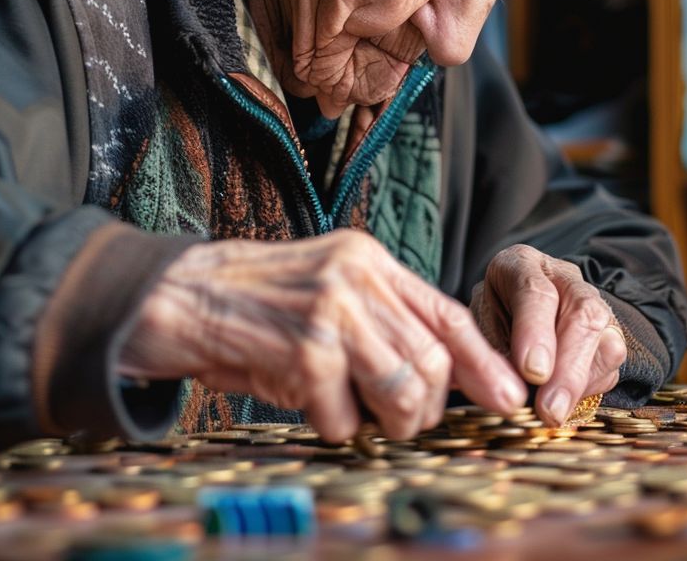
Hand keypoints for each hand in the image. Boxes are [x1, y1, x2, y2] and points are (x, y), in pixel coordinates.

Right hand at [122, 230, 526, 441]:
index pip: (448, 315)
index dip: (485, 362)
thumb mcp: (325, 290)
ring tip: (361, 421)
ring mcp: (331, 310)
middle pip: (433, 361)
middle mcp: (357, 277)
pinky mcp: (303, 349)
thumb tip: (438, 376)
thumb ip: (377, 317)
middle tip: (403, 423)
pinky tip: (308, 407)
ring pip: (403, 390)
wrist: (177, 296)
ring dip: (389, 423)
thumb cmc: (254, 305)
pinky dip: (331, 427)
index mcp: (368, 260)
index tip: (509, 399)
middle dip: (427, 408)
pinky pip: (343, 416)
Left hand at [470, 245, 626, 425]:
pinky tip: (566, 403)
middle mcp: (564, 278)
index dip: (535, 332)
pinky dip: (590, 389)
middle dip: (567, 368)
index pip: (534, 291)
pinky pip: (611, 364)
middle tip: (549, 408)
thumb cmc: (489, 315)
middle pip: (581, 315)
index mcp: (522, 264)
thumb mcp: (476, 324)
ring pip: (605, 340)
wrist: (509, 309)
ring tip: (556, 414)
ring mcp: (592, 304)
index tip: (532, 372)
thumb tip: (509, 392)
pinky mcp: (608, 334)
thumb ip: (491, 351)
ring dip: (581, 384)